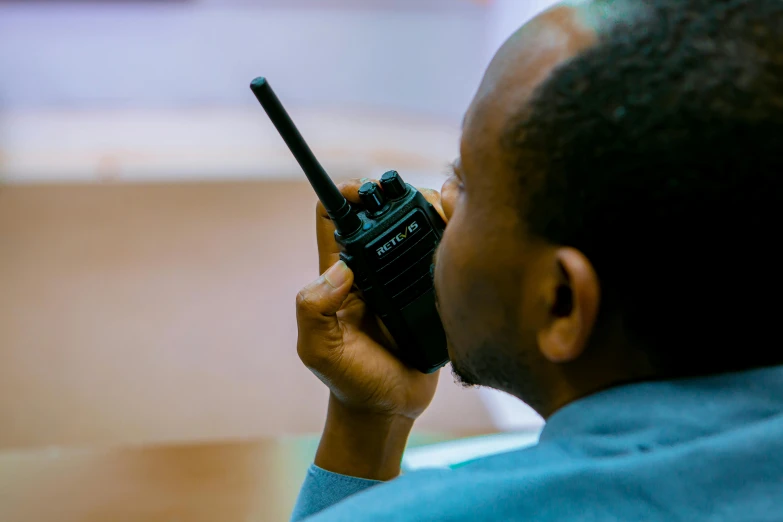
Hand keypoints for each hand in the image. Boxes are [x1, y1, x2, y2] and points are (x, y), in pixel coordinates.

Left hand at [295, 178, 446, 479]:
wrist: (390, 408)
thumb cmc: (350, 380)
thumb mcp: (320, 349)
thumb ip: (315, 310)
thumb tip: (340, 270)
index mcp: (342, 274)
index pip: (334, 217)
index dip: (345, 196)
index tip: (366, 193)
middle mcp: (373, 269)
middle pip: (381, 211)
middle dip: (395, 195)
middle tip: (414, 201)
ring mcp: (405, 277)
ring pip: (416, 224)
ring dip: (429, 209)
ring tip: (443, 213)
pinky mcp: (434, 289)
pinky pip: (443, 251)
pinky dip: (452, 234)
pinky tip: (462, 234)